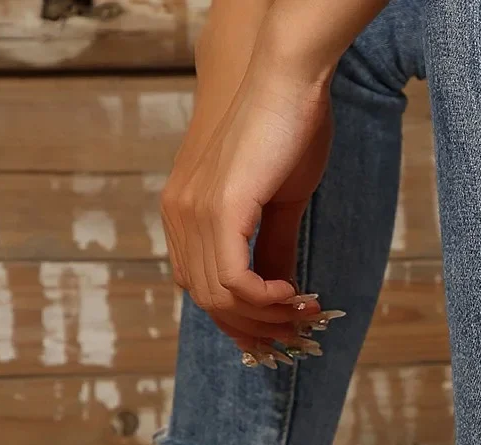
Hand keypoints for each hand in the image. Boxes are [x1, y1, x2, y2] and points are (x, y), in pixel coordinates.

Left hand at [162, 64, 333, 353]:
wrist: (288, 79)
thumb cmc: (287, 129)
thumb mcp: (279, 202)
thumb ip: (272, 248)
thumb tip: (280, 290)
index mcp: (184, 213)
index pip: (199, 287)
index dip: (237, 318)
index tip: (276, 328)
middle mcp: (179, 215)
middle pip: (208, 302)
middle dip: (255, 326)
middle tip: (296, 329)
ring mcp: (193, 214)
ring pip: (220, 298)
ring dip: (266, 316)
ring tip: (301, 312)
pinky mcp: (218, 211)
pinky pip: (233, 282)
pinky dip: (264, 299)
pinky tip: (291, 295)